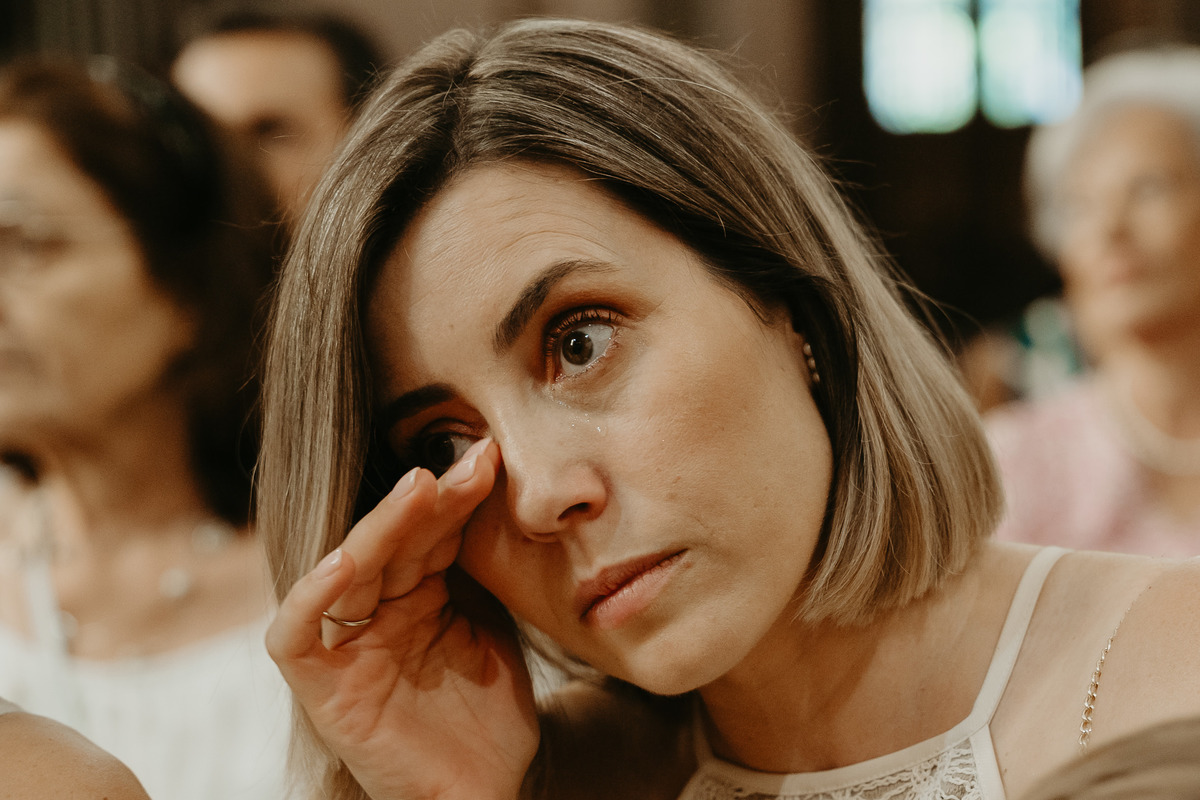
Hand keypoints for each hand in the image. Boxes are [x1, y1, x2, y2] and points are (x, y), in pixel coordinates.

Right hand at [266, 439, 538, 799]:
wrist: (486, 789)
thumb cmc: (487, 712)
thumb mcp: (492, 627)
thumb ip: (478, 570)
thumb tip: (497, 490)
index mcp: (416, 592)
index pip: (429, 531)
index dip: (457, 496)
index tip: (493, 459)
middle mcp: (375, 609)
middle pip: (392, 541)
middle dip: (429, 500)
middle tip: (469, 463)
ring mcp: (345, 644)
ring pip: (347, 570)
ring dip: (381, 527)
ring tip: (420, 489)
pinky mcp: (320, 686)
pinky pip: (296, 636)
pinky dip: (310, 598)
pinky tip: (345, 562)